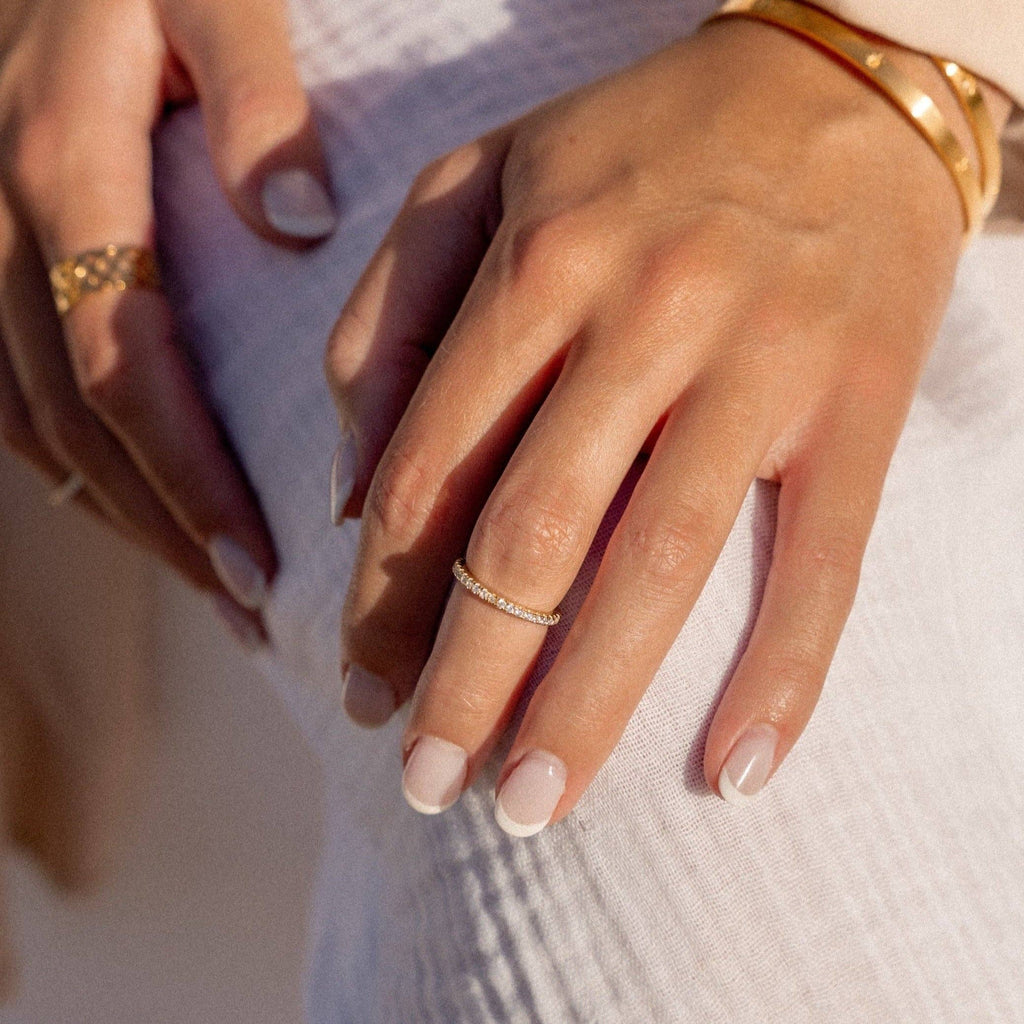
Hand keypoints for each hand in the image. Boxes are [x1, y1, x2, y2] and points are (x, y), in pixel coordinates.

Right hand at [0, 0, 337, 640]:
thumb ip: (253, 97)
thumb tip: (298, 220)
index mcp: (66, 171)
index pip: (127, 367)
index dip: (191, 478)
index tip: (262, 564)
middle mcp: (7, 227)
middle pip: (81, 422)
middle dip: (167, 528)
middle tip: (251, 612)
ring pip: (39, 422)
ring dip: (124, 515)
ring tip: (210, 589)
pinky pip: (14, 389)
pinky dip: (79, 464)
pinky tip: (138, 507)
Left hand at [326, 18, 999, 833]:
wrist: (840, 79)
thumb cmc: (640, 140)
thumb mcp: (478, 180)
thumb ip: (389, 321)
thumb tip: (352, 491)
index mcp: (536, 260)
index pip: (435, 469)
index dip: (386, 597)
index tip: (361, 691)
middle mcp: (644, 315)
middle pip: (532, 536)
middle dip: (466, 678)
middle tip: (429, 784)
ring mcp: (760, 363)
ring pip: (657, 564)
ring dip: (588, 704)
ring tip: (531, 804)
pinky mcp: (860, 402)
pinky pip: (826, 562)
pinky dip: (784, 673)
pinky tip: (735, 772)